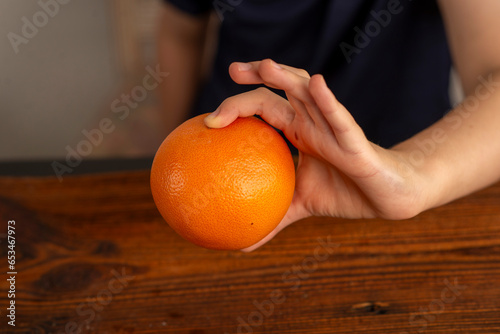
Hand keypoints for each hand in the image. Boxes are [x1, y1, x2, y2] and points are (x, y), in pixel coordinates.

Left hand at [204, 59, 427, 250]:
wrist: (386, 198)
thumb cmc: (344, 192)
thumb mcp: (299, 206)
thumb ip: (272, 219)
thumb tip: (239, 245)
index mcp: (298, 131)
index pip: (264, 108)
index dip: (238, 106)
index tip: (210, 121)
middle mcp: (313, 122)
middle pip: (283, 89)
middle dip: (259, 74)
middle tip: (233, 70)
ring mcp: (333, 126)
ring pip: (309, 94)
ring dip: (287, 77)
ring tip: (264, 66)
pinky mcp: (356, 140)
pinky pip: (340, 119)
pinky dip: (328, 102)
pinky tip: (316, 86)